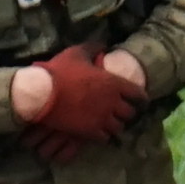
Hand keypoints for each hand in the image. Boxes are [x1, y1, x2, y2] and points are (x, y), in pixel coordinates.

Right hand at [23, 45, 144, 161]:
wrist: (43, 93)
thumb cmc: (60, 71)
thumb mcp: (77, 53)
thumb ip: (93, 48)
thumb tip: (103, 44)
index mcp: (113, 83)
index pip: (138, 94)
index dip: (141, 99)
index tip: (141, 102)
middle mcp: (112, 102)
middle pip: (130, 113)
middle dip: (127, 113)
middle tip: (123, 112)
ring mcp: (102, 118)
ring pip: (118, 127)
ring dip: (116, 125)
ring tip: (111, 124)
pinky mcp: (90, 131)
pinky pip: (105, 138)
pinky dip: (104, 136)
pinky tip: (100, 133)